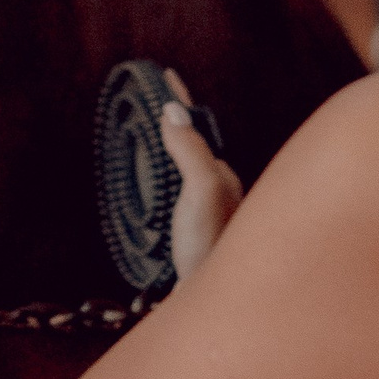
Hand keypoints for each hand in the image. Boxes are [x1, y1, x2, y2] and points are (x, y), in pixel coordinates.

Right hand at [162, 72, 245, 282]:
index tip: (162, 75)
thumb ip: (190, 151)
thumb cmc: (209, 247)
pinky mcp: (197, 234)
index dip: (178, 100)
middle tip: (156, 100)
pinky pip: (183, 189)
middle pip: (197, 143)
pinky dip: (170, 175)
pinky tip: (162, 185)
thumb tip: (174, 112)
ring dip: (175, 146)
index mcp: (222, 175)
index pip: (197, 125)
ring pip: (193, 167)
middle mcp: (221, 191)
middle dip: (179, 120)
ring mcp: (210, 213)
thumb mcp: (200, 192)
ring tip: (156, 132)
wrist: (216, 303)